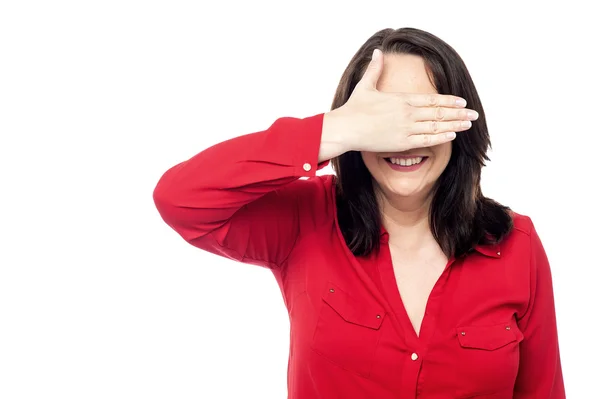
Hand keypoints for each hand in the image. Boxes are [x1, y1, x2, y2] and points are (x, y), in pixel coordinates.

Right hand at [326, 49, 478, 152]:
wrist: (345, 128)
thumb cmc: (353, 108)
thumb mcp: (365, 86)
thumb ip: (375, 69)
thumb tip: (377, 52)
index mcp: (401, 99)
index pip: (432, 99)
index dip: (449, 101)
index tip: (462, 101)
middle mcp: (407, 112)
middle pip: (439, 112)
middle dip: (459, 113)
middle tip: (474, 114)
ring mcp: (406, 128)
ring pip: (436, 126)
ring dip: (455, 125)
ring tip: (468, 124)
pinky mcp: (401, 142)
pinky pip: (426, 140)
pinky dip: (441, 137)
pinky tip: (452, 135)